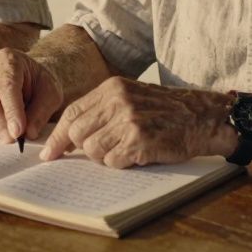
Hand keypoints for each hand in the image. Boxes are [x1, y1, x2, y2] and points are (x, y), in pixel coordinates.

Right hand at [0, 48, 62, 142]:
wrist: (30, 80)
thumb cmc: (40, 85)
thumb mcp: (51, 94)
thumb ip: (41, 111)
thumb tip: (28, 133)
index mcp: (8, 60)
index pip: (6, 85)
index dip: (11, 110)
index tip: (18, 132)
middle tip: (13, 140)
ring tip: (7, 135)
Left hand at [41, 77, 230, 167]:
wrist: (202, 116)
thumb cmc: (165, 111)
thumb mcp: (130, 97)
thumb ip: (102, 110)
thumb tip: (68, 136)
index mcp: (111, 88)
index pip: (72, 113)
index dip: (58, 136)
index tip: (49, 153)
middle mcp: (117, 100)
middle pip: (77, 134)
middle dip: (83, 149)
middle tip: (101, 152)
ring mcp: (128, 120)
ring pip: (93, 150)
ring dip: (105, 157)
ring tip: (125, 150)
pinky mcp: (140, 140)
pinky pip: (113, 161)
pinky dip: (121, 164)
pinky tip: (137, 155)